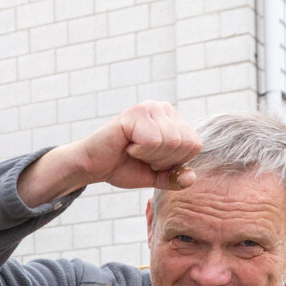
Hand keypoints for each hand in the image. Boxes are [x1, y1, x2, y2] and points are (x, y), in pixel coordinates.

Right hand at [18, 101, 199, 205]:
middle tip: (139, 156)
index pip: (194, 145)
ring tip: (132, 150)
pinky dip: (139, 151)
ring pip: (171, 142)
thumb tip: (190, 178)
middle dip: (162, 160)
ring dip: (149, 156)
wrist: (92, 166)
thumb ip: (174, 177)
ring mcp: (151, 108)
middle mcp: (164, 108)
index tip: (150, 160)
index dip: (173, 162)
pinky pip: (153, 140)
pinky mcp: (136, 113)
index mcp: (173, 120)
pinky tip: (126, 145)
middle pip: (184, 144)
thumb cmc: (122, 166)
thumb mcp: (154, 176)